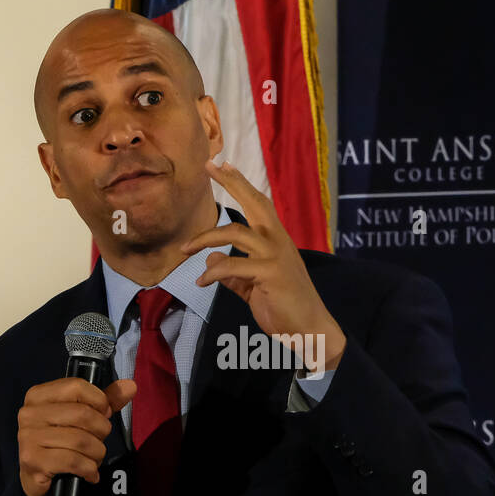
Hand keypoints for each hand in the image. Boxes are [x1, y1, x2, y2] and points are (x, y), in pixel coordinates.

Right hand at [17, 377, 135, 495]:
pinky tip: (89, 473)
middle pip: (82, 414)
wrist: (36, 478)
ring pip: (81, 440)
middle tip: (99, 440)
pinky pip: (74, 461)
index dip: (99, 401)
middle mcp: (29, 414)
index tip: (103, 414)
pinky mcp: (33, 461)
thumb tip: (130, 386)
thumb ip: (106, 401)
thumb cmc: (61, 442)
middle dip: (101, 430)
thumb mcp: (81, 418)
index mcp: (38, 396)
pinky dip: (89, 469)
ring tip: (93, 458)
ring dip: (97, 453)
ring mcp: (28, 437)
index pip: (77, 386)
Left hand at [181, 159, 345, 371]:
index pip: (259, 204)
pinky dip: (212, 273)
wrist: (310, 331)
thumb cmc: (285, 308)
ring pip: (234, 232)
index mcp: (277, 241)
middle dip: (231, 183)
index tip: (222, 164)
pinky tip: (201, 283)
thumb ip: (233, 273)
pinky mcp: (270, 273)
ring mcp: (275, 255)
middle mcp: (278, 241)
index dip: (240, 183)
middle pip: (254, 202)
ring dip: (204, 238)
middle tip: (209, 165)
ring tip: (184, 250)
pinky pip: (231, 265)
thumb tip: (211, 258)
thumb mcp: (253, 287)